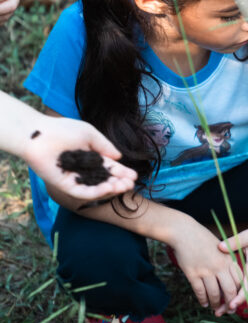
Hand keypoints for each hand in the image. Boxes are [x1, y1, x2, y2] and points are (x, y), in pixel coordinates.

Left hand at [22, 116, 136, 200]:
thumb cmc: (61, 130)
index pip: (109, 168)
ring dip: (110, 189)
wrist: (37, 134)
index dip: (122, 172)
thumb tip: (119, 157)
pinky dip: (95, 192)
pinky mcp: (64, 185)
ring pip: (95, 188)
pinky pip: (82, 192)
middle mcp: (83, 170)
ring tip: (123, 187)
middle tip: (131, 184)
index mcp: (90, 157)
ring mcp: (74, 178)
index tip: (133, 175)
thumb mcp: (89, 134)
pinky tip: (107, 188)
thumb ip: (105, 146)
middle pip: (105, 180)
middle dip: (119, 182)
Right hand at [172, 222, 242, 313]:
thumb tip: (231, 277)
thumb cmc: (202, 239)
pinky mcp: (193, 274)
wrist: (184, 232)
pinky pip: (200, 291)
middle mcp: (219, 266)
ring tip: (216, 308)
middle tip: (230, 310)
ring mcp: (206, 271)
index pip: (239, 280)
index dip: (240, 291)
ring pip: (214, 293)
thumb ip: (227, 261)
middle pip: (230, 290)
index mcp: (228, 259)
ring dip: (216, 304)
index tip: (239, 298)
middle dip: (230, 302)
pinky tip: (204, 303)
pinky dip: (203, 300)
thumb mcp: (221, 247)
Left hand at [219, 222, 247, 312]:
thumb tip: (219, 247)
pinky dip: (239, 295)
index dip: (240, 296)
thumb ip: (234, 242)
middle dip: (232, 304)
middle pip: (246, 293)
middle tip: (218, 313)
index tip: (230, 305)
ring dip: (235, 302)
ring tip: (220, 311)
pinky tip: (228, 299)